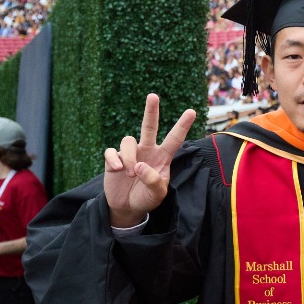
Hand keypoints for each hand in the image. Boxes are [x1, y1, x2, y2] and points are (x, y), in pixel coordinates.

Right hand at [104, 94, 195, 227]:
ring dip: (128, 157)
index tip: (192, 111)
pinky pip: (111, 152)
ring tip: (129, 173)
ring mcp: (130, 154)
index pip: (174, 139)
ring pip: (128, 141)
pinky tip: (118, 170)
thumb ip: (153, 181)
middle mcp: (147, 151)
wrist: (127, 207)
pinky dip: (114, 159)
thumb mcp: (157, 194)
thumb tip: (139, 165)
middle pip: (149, 126)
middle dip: (151, 111)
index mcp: (162, 157)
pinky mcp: (113, 159)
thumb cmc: (147, 198)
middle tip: (153, 96)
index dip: (182, 126)